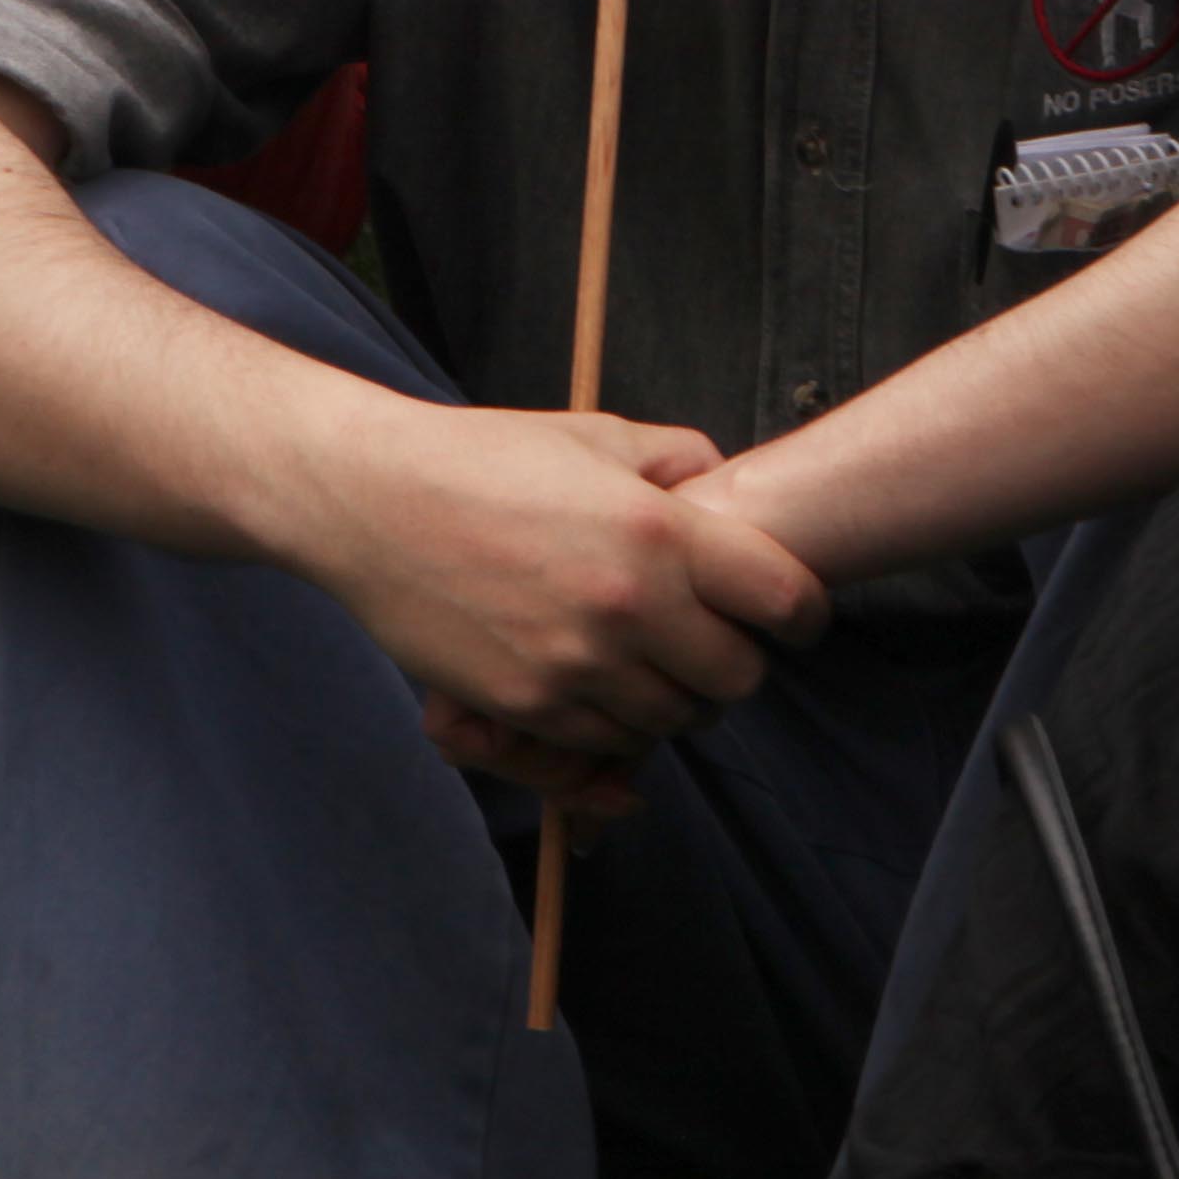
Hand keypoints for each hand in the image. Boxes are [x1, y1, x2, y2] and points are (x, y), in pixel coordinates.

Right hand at [294, 398, 831, 776]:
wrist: (373, 500)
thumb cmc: (486, 457)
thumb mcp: (597, 435)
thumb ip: (679, 459)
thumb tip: (727, 486)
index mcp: (660, 531)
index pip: (786, 602)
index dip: (804, 614)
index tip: (792, 617)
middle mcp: (630, 607)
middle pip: (739, 681)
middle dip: (735, 665)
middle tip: (712, 640)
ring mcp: (578, 665)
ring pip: (674, 722)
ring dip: (674, 699)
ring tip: (650, 660)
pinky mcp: (528, 705)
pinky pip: (604, 744)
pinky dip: (613, 723)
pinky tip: (597, 681)